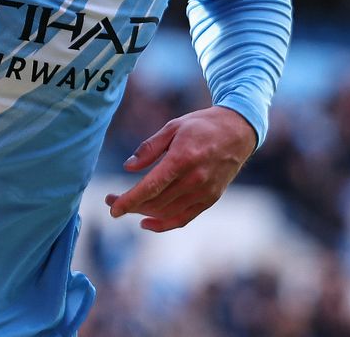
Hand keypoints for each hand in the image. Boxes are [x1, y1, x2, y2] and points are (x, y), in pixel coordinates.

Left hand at [104, 106, 256, 232]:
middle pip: (156, 202)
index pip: (151, 187)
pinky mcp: (211, 199)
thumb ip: (149, 148)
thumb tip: (128, 167)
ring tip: (128, 205)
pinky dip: (164, 224)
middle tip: (111, 199)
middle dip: (130, 205)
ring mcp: (204, 192)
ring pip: (167, 212)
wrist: (238, 131)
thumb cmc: (202, 126)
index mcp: (182, 159)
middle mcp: (194, 179)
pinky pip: (184, 218)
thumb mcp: (173, 127)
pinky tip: (147, 222)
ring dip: (144, 213)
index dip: (129, 200)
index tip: (112, 208)